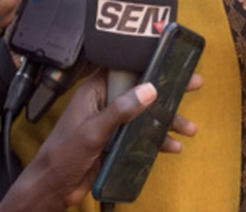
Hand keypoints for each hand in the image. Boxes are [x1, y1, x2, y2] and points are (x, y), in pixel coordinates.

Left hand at [0, 70, 201, 211]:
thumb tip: (148, 90)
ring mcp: (111, 123)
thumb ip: (120, 111)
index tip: (171, 59)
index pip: (124, 68)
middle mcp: (104, 103)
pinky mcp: (115, 142)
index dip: (148, 61)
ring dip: (166, 121)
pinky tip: (172, 147)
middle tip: (194, 84)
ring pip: (145, 115)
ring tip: (189, 128)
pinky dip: (157, 140)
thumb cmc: (61, 155)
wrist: (52, 188)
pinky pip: (141, 136)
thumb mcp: (92, 131)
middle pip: (141, 90)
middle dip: (167, 90)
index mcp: (94, 92)